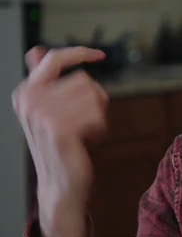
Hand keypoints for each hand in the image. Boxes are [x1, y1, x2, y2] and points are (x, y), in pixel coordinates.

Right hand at [12, 46, 107, 236]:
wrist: (60, 184)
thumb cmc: (59, 145)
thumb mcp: (47, 109)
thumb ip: (43, 81)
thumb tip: (36, 52)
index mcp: (26, 92)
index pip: (54, 59)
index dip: (79, 53)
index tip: (100, 55)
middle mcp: (30, 101)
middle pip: (83, 79)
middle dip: (94, 98)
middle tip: (86, 119)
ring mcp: (42, 115)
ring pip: (92, 95)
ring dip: (97, 114)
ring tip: (85, 131)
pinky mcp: (58, 130)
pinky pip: (95, 114)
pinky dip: (100, 127)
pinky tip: (88, 140)